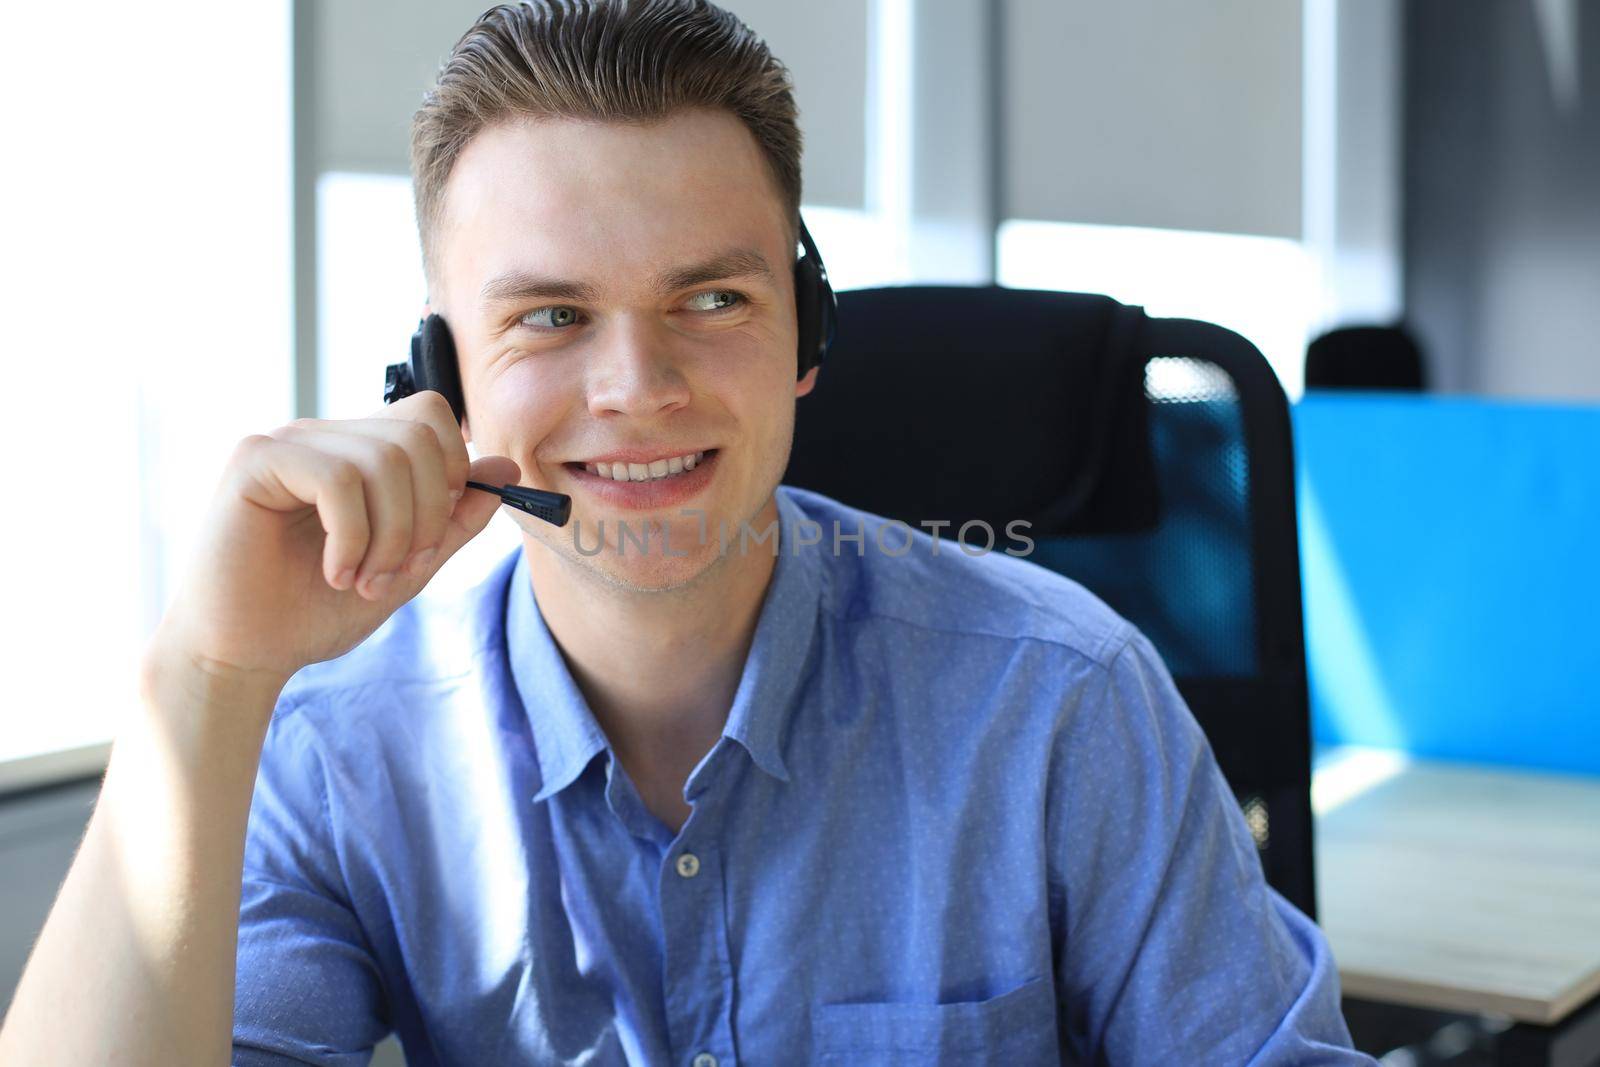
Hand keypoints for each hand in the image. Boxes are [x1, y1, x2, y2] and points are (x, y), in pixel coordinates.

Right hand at [147, 391, 520, 692]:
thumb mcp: (407, 567)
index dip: (451, 473)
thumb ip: (454, 520)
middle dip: (428, 514)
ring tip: (363, 581)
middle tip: (400, 570)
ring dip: (390, 536)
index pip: (431, 415)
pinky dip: (352, 537)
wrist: (243, 654)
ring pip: (384, 457)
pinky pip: (339, 478)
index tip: (429, 540)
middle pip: (418, 433)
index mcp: (357, 451)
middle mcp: (323, 436)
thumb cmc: (315, 611)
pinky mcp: (254, 460)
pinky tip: (335, 574)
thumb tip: (505, 470)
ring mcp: (287, 442)